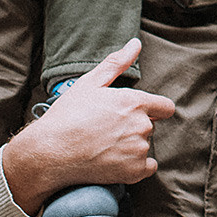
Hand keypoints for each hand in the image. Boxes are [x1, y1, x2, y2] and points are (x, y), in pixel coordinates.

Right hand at [0, 40, 174, 212]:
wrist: (50, 152)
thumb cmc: (67, 115)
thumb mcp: (90, 83)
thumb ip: (117, 63)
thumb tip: (135, 44)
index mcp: (135, 102)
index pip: (165, 107)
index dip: (153, 110)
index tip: (136, 114)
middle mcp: (142, 126)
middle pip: (151, 126)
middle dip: (135, 126)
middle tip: (108, 129)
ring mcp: (139, 150)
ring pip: (145, 146)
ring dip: (132, 146)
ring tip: (105, 145)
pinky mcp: (134, 172)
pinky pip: (147, 167)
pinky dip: (134, 166)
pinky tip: (114, 161)